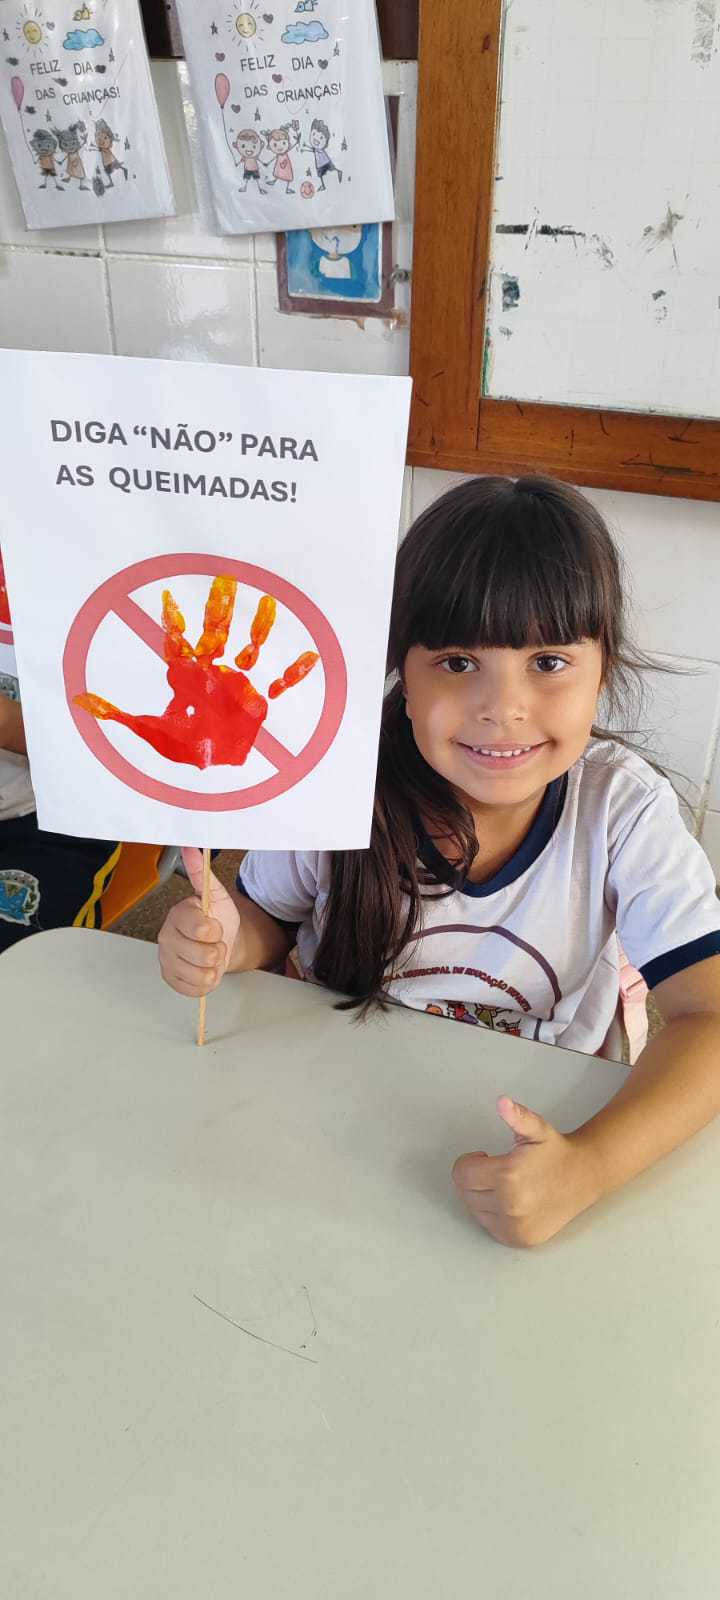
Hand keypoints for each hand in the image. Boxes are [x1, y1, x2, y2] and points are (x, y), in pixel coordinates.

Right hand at [157, 847, 240, 997]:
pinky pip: (195, 990)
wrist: (221, 942)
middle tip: (215, 942)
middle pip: (204, 955)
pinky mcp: (170, 979)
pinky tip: (205, 970)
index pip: (201, 928)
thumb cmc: (218, 918)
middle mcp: (166, 937)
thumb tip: (191, 848)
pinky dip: (207, 983)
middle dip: (218, 950)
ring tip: (211, 956)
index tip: (215, 925)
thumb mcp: (216, 894)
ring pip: (201, 975)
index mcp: (177, 915)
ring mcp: (166, 960)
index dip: (215, 930)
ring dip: (215, 968)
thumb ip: (202, 873)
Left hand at [452, 1096, 601, 1247]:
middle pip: (465, 1193)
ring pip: (475, 1210)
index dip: (470, 1162)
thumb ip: (517, 1117)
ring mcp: (515, 1227)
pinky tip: (512, 1202)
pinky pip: (489, 1226)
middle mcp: (510, 1206)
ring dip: (483, 1197)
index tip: (485, 1157)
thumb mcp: (537, 1129)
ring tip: (507, 1186)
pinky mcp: (519, 1240)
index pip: (462, 1174)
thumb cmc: (556, 1152)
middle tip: (498, 1171)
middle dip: (475, 1179)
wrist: (585, 1177)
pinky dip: (494, 1214)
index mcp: (509, 1176)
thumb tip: (503, 1103)